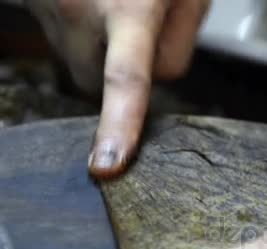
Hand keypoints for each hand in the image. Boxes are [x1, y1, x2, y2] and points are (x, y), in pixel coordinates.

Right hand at [25, 0, 210, 177]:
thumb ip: (180, 38)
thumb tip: (158, 75)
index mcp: (128, 9)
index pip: (127, 80)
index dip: (119, 125)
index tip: (107, 165)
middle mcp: (80, 14)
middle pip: (107, 81)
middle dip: (128, 67)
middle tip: (143, 17)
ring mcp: (52, 13)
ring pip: (86, 64)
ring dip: (105, 50)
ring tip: (115, 5)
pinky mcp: (36, 11)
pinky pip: (70, 43)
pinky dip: (86, 35)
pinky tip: (94, 4)